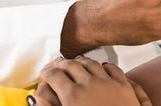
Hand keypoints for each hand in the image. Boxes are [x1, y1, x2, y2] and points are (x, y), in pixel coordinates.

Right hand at [34, 56, 150, 105]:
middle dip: (61, 64)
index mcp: (73, 96)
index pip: (54, 76)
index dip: (46, 73)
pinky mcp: (124, 86)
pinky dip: (104, 65)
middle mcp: (90, 85)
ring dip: (81, 61)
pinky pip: (112, 68)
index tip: (44, 73)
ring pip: (92, 63)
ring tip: (76, 62)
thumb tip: (35, 100)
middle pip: (71, 65)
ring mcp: (108, 83)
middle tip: (57, 65)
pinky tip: (102, 67)